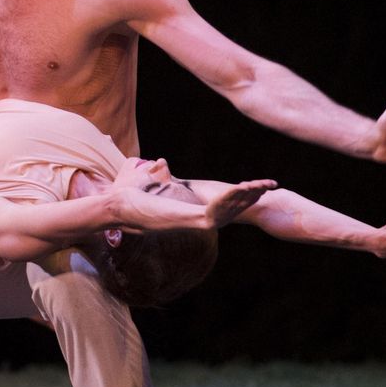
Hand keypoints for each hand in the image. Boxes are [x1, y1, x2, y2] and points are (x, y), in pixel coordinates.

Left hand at [110, 158, 276, 229]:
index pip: (221, 204)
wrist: (116, 207)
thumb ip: (160, 174)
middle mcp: (194, 220)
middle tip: (269, 185)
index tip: (254, 186)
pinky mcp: (189, 223)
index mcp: (189, 212)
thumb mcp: (149, 182)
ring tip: (263, 187)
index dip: (238, 196)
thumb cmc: (128, 197)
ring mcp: (193, 223)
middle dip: (250, 196)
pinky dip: (227, 202)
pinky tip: (242, 192)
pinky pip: (214, 213)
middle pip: (230, 208)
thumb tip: (162, 163)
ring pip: (227, 210)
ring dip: (245, 197)